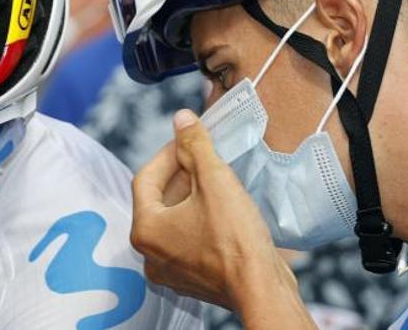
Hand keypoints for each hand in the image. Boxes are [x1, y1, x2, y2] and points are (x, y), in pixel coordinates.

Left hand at [131, 110, 315, 327]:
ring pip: (174, 219)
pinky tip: (222, 207)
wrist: (262, 289)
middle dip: (181, 173)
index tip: (189, 137)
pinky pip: (188, 238)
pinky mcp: (192, 278)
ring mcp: (170, 269)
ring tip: (216, 178)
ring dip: (192, 195)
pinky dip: (200, 219)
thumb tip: (181, 118)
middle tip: (205, 155)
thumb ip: (195, 146)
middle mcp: (150, 254)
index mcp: (145, 230)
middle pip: (159, 200)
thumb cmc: (235, 238)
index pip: (146, 178)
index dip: (168, 152)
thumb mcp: (215, 181)